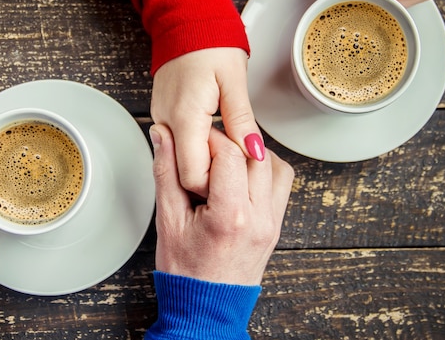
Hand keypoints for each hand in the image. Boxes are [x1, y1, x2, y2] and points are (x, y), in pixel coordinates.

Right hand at [150, 47, 264, 197]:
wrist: (186, 21)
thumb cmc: (210, 44)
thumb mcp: (234, 81)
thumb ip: (242, 121)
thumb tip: (255, 152)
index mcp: (184, 117)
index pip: (192, 175)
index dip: (216, 184)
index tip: (238, 176)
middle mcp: (166, 123)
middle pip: (184, 172)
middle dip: (212, 176)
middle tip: (239, 165)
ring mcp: (162, 120)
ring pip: (181, 161)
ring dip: (206, 163)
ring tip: (230, 149)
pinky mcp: (164, 117)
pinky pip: (179, 146)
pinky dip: (199, 149)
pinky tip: (217, 140)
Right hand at [150, 123, 293, 285]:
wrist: (206, 308)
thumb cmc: (185, 271)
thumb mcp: (167, 220)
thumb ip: (166, 172)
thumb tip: (162, 136)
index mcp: (230, 217)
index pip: (230, 154)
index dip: (210, 139)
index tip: (195, 142)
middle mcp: (259, 218)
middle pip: (256, 155)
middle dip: (230, 142)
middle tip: (207, 147)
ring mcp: (272, 222)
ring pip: (276, 166)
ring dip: (252, 154)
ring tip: (225, 161)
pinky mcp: (275, 225)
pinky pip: (282, 185)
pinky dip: (265, 170)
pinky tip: (241, 176)